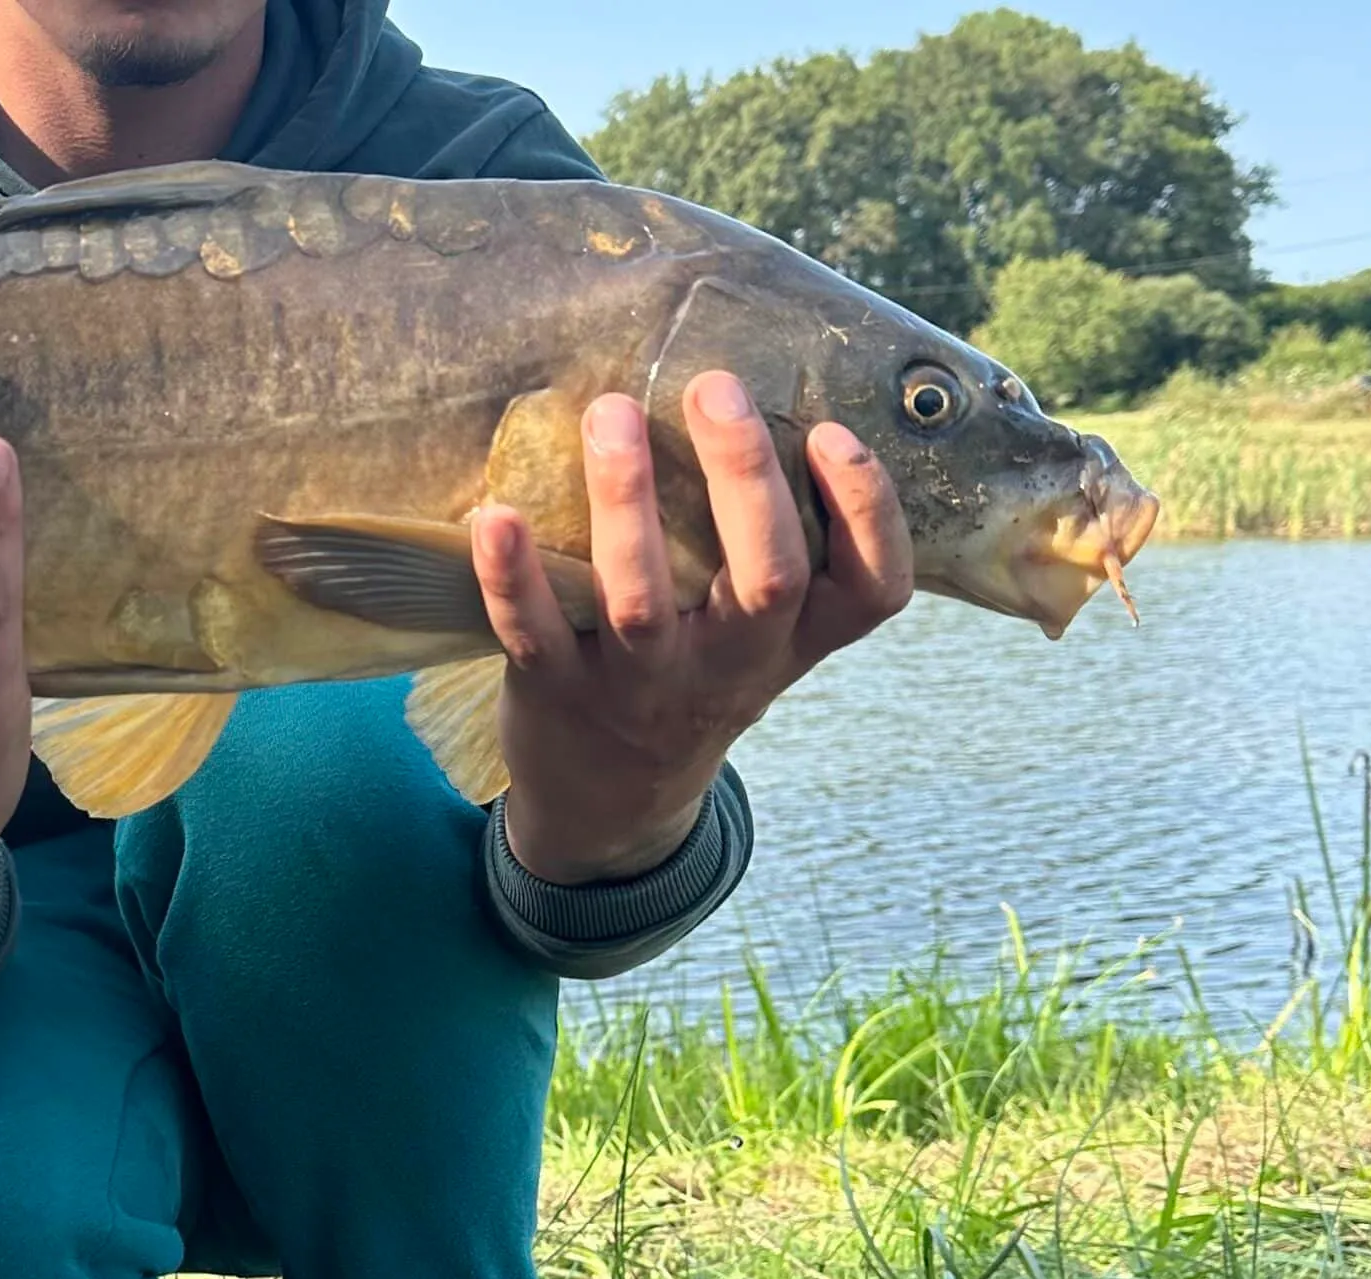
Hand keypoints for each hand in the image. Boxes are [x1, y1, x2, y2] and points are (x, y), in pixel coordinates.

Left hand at [472, 370, 913, 884]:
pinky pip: (535, 634)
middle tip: (713, 386)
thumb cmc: (693, 675)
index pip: (874, 589)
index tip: (835, 431)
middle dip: (745, 476)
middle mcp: (731, 665)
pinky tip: (497, 516)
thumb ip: (771, 545)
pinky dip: (513, 577)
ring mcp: (643, 683)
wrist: (611, 799)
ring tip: (608, 414)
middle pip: (768, 576)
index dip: (869, 512)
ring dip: (626, 501)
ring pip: (644, 598)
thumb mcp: (757, 635)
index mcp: (793, 641)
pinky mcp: (558, 692)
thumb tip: (756, 395)